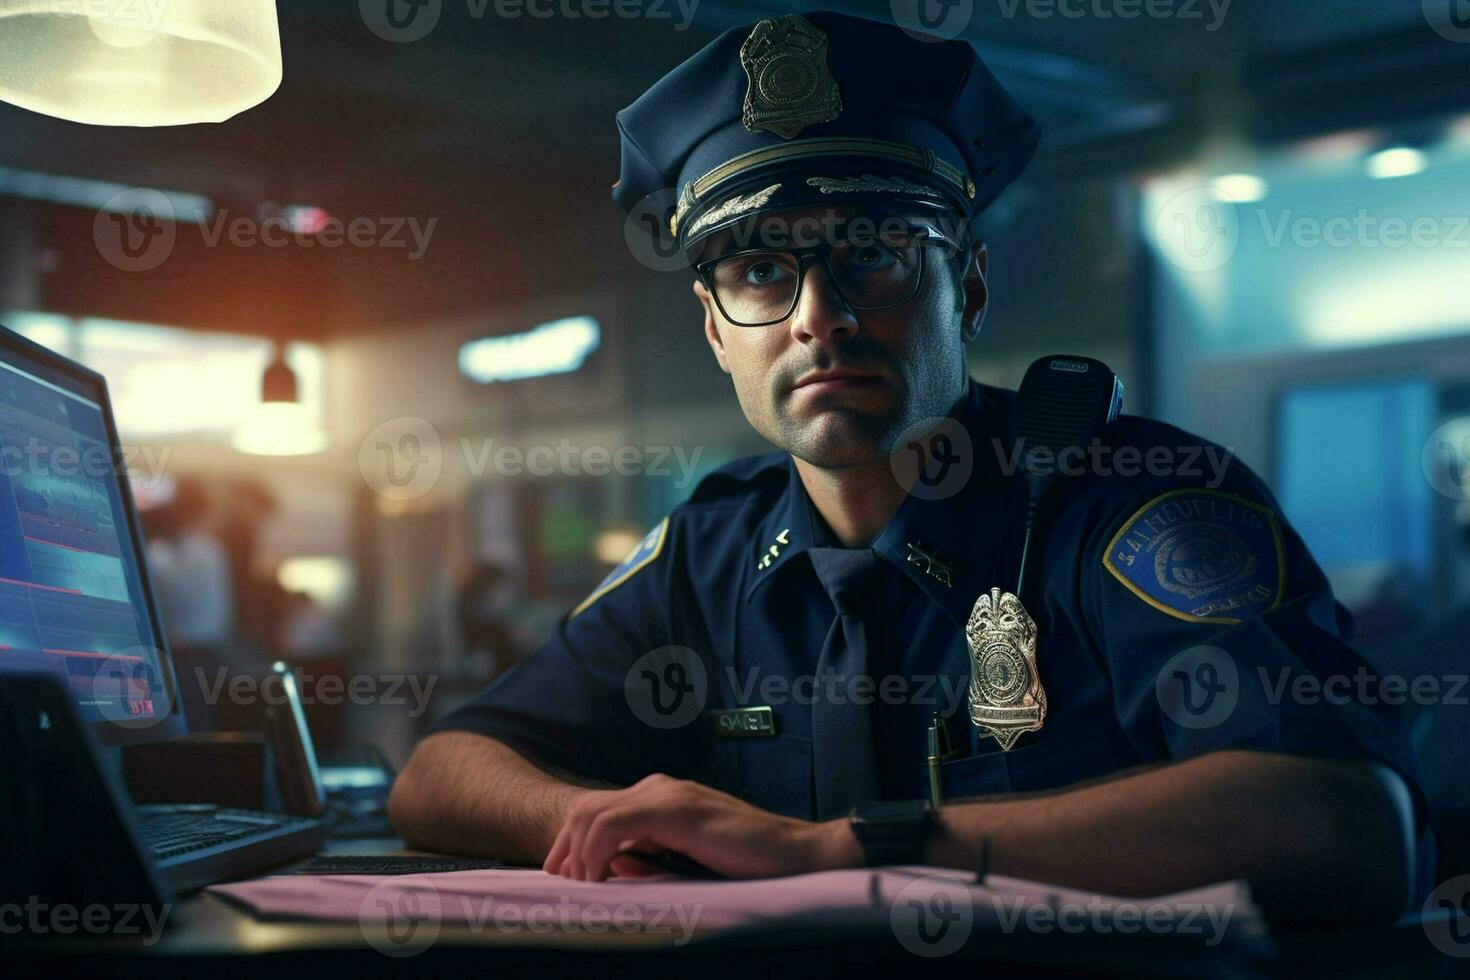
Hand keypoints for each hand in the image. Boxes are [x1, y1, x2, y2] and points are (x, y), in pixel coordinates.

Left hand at [542, 773, 860, 880]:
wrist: (798, 856)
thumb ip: (649, 860)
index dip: (569, 846)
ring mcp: (670, 795)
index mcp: (660, 798)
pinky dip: (597, 852)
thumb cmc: (748, 865)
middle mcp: (660, 788)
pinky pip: (616, 824)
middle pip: (586, 808)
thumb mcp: (687, 863)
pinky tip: (599, 878)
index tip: (565, 883)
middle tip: (562, 888)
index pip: (596, 812)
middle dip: (563, 849)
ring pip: (594, 813)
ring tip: (580, 888)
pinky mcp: (680, 810)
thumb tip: (610, 868)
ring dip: (577, 853)